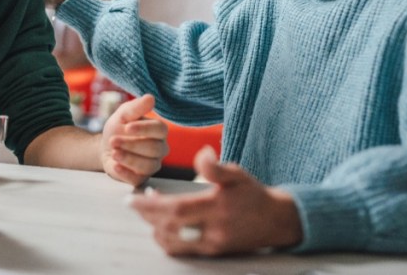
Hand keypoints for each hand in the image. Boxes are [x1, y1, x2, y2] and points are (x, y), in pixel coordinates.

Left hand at [101, 94, 168, 184]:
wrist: (106, 146)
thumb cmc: (119, 127)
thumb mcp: (123, 114)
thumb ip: (136, 107)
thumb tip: (151, 98)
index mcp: (159, 131)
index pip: (160, 129)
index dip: (144, 129)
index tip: (127, 127)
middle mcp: (160, 148)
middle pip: (154, 149)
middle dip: (131, 145)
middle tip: (113, 140)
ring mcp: (152, 165)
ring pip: (148, 165)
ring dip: (128, 158)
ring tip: (113, 152)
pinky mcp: (141, 178)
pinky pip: (137, 179)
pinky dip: (125, 173)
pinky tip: (115, 165)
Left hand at [129, 146, 302, 255]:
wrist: (275, 221)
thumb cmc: (253, 194)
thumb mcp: (238, 174)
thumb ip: (216, 168)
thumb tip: (202, 154)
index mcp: (216, 207)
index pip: (174, 209)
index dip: (149, 206)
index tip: (130, 199)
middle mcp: (212, 230)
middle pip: (168, 227)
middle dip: (146, 215)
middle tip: (136, 200)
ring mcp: (211, 245)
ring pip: (171, 242)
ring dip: (154, 226)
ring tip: (150, 208)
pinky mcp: (211, 253)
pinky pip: (181, 249)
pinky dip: (166, 237)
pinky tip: (163, 224)